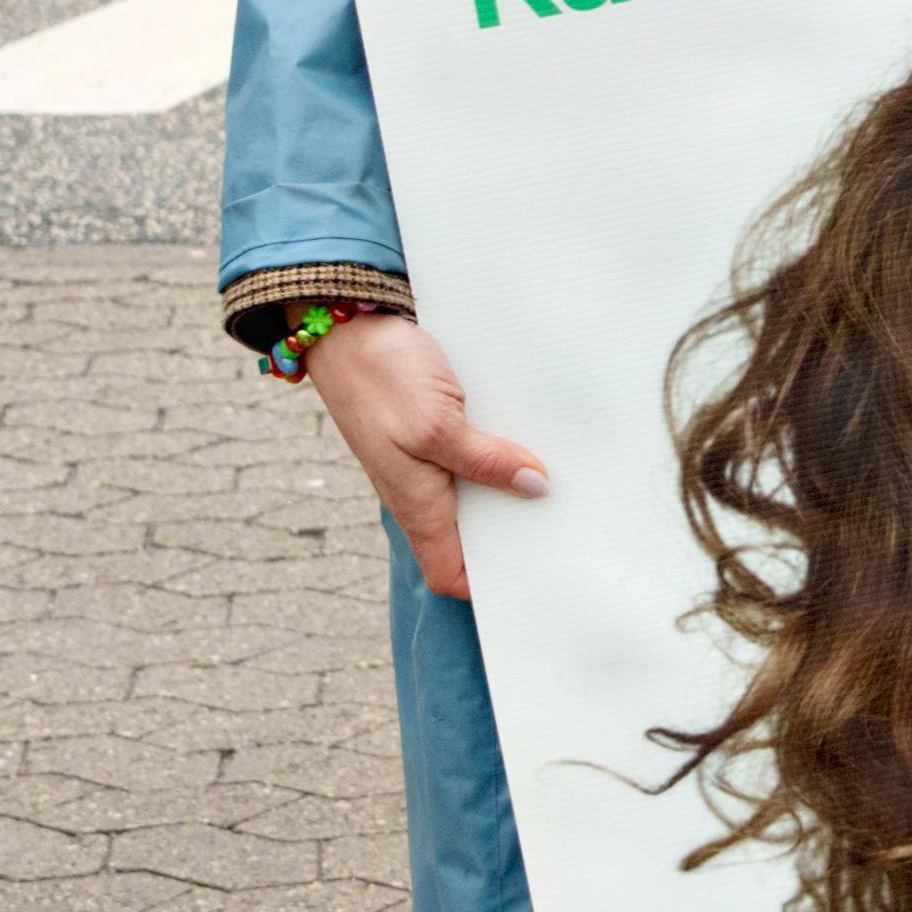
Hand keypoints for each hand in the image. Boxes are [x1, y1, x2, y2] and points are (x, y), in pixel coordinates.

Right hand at [303, 315, 545, 599]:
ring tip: (563, 478)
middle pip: (473, 535)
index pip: (450, 574)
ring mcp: (429, 460)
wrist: (344, 325)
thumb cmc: (378, 377)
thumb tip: (535, 488)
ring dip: (514, 486)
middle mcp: (423, 490)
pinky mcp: (437, 429)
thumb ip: (485, 461)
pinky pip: (476, 453)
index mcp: (417, 505)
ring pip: (479, 491)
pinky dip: (504, 450)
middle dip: (515, 533)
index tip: (534, 577)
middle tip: (567, 523)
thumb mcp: (437, 424)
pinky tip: (535, 436)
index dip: (487, 586)